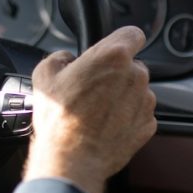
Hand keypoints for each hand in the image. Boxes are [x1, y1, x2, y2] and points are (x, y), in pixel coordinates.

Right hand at [24, 26, 156, 192]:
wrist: (72, 158)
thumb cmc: (59, 118)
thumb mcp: (44, 75)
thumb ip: (60, 57)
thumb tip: (67, 59)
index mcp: (114, 56)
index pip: (132, 34)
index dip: (122, 41)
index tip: (113, 50)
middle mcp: (136, 75)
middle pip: (133, 65)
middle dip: (117, 73)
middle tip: (94, 88)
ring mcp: (145, 101)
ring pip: (137, 90)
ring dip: (122, 96)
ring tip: (97, 111)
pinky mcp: (148, 124)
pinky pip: (139, 113)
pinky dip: (127, 117)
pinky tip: (106, 125)